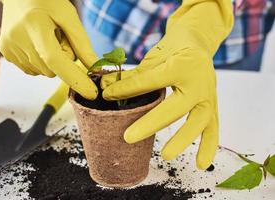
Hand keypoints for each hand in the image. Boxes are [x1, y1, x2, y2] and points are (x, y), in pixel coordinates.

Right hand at [0, 0, 97, 99]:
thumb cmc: (47, 2)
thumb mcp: (69, 17)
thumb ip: (82, 44)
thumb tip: (95, 68)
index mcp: (34, 26)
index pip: (56, 60)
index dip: (75, 79)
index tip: (91, 93)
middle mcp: (18, 40)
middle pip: (53, 70)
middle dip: (63, 60)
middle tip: (59, 38)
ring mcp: (10, 49)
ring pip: (44, 72)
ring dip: (52, 61)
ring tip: (47, 37)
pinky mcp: (7, 54)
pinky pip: (34, 69)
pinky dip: (42, 61)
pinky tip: (38, 43)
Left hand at [101, 0, 233, 168]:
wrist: (197, 42)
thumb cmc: (172, 50)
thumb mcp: (154, 57)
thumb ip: (134, 75)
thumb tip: (106, 89)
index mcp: (182, 65)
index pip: (151, 81)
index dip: (127, 89)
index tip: (108, 96)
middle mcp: (199, 81)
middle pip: (175, 107)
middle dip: (151, 123)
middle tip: (128, 137)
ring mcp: (209, 95)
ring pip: (197, 121)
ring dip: (182, 139)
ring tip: (166, 155)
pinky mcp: (213, 105)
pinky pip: (213, 127)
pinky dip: (208, 146)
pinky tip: (201, 164)